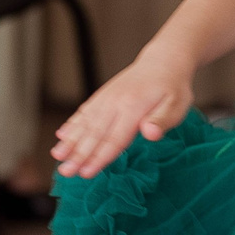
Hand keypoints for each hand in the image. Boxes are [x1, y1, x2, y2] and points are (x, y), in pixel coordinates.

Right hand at [52, 55, 192, 176]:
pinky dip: (73, 123)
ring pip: (85, 122)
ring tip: (56, 156)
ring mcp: (107, 98)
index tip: (86, 173)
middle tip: (64, 172)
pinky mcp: (103, 96)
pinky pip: (85, 111)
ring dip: (70, 140)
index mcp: (134, 108)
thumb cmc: (173, 88)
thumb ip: (163, 120)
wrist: (164, 61)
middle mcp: (115, 102)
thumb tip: (150, 133)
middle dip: (78, 154)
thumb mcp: (178, 105)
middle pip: (95, 133)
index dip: (99, 158)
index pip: (114, 139)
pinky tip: (62, 135)